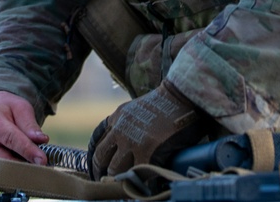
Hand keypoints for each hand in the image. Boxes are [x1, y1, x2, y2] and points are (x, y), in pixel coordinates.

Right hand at [0, 91, 49, 168]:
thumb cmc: (5, 108)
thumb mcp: (20, 107)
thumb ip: (29, 124)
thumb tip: (41, 140)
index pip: (9, 138)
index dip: (27, 150)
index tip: (42, 160)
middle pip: (2, 159)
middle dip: (23, 165)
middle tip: (42, 167)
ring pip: (0, 169)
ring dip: (18, 169)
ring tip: (34, 163)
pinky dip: (12, 171)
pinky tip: (22, 164)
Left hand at [87, 80, 209, 179]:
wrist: (181, 95)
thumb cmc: (166, 103)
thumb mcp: (137, 108)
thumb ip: (128, 124)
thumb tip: (126, 146)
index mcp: (117, 118)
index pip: (98, 144)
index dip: (98, 161)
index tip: (100, 170)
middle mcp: (119, 129)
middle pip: (101, 158)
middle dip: (102, 172)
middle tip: (107, 182)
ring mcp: (131, 141)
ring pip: (115, 169)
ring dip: (119, 178)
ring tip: (125, 186)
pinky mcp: (146, 150)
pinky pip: (136, 173)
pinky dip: (138, 180)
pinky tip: (142, 184)